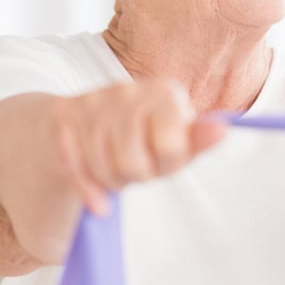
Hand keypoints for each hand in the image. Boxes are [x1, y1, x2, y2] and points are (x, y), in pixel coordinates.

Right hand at [51, 79, 226, 214]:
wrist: (75, 127)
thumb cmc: (135, 139)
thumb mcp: (170, 143)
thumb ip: (195, 140)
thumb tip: (223, 130)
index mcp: (163, 92)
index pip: (171, 148)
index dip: (166, 165)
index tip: (161, 158)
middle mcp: (126, 90)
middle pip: (134, 162)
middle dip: (135, 175)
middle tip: (133, 166)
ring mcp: (90, 102)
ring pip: (103, 166)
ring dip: (109, 181)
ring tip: (113, 170)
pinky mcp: (61, 118)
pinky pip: (74, 167)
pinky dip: (86, 189)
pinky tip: (95, 194)